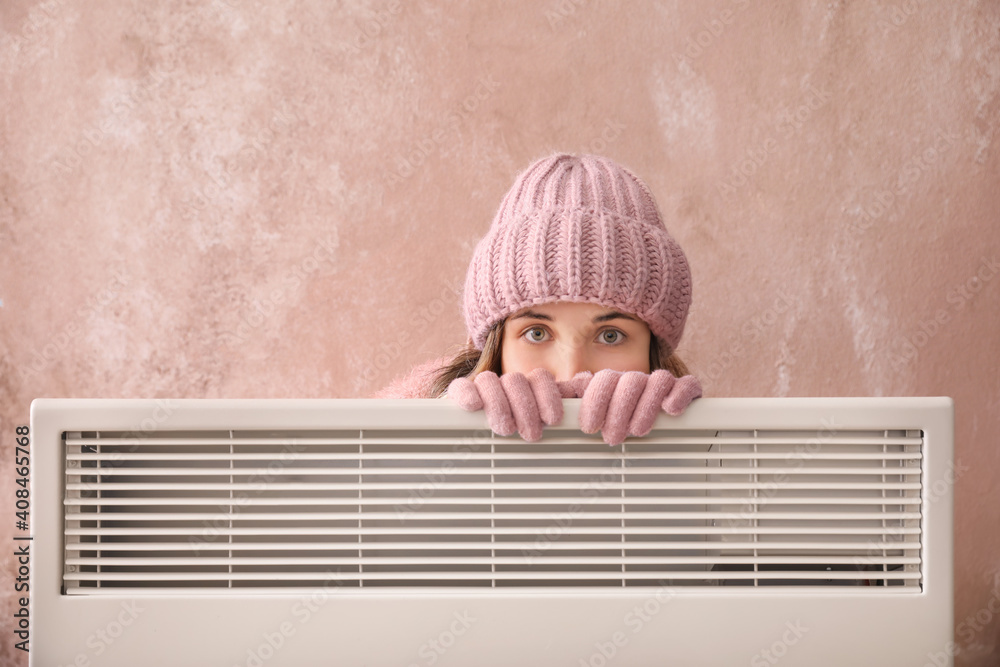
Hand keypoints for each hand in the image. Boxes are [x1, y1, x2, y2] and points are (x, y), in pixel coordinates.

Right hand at [446, 368, 562, 440]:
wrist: (483, 447)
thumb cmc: (524, 434)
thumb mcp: (546, 419)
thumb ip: (565, 399)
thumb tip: (583, 381)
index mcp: (528, 387)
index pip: (539, 377)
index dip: (547, 396)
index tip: (552, 419)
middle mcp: (505, 385)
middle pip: (515, 380)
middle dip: (525, 408)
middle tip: (531, 433)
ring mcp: (481, 390)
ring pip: (489, 381)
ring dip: (500, 405)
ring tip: (506, 429)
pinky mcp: (460, 398)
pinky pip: (460, 386)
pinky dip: (467, 393)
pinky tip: (475, 405)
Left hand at [576, 369, 701, 445]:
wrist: (657, 437)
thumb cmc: (616, 428)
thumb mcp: (593, 420)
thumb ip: (573, 407)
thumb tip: (557, 402)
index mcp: (614, 383)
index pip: (604, 379)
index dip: (596, 401)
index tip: (590, 426)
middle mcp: (637, 381)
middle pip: (629, 380)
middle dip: (618, 410)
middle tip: (613, 437)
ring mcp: (662, 386)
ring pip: (657, 380)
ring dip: (646, 406)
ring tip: (637, 431)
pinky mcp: (686, 393)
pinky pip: (687, 384)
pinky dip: (679, 394)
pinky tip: (670, 410)